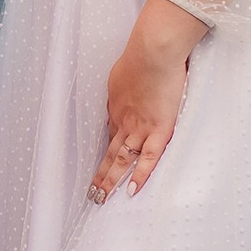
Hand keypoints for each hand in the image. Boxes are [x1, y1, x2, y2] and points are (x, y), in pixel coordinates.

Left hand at [88, 0, 205, 202]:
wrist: (153, 52)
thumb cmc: (143, 54)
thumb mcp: (125, 69)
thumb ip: (127, 84)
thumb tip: (129, 86)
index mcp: (116, 104)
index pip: (111, 131)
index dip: (107, 148)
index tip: (103, 162)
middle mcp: (123, 119)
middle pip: (110, 151)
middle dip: (101, 173)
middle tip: (92, 193)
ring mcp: (139, 127)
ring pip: (122, 159)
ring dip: (111, 180)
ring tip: (102, 199)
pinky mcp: (158, 130)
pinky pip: (148, 159)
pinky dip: (140, 176)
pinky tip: (131, 191)